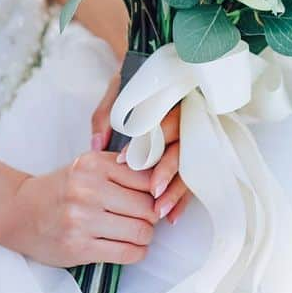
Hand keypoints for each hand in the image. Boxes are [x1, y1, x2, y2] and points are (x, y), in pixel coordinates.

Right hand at [3, 151, 160, 267]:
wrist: (19, 212)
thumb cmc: (60, 189)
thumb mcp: (86, 166)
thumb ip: (120, 168)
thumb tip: (160, 181)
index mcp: (93, 164)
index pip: (146, 178)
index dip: (155, 191)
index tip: (153, 198)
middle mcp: (87, 189)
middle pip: (147, 207)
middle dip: (153, 216)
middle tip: (146, 218)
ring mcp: (82, 220)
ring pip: (141, 231)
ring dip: (145, 236)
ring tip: (137, 233)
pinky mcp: (79, 248)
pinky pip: (126, 253)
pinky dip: (136, 252)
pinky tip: (129, 247)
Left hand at [91, 70, 192, 224]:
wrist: (154, 75)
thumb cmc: (133, 88)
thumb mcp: (117, 93)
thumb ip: (106, 115)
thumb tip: (97, 144)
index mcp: (168, 102)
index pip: (163, 122)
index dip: (148, 141)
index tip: (125, 160)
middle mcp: (185, 121)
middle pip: (182, 146)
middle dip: (168, 170)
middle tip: (153, 191)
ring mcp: (193, 140)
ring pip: (189, 167)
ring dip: (176, 191)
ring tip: (159, 211)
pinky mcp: (194, 159)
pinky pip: (192, 181)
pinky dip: (181, 200)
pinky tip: (170, 217)